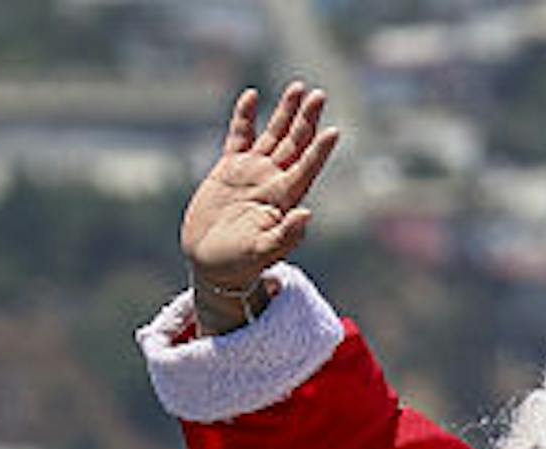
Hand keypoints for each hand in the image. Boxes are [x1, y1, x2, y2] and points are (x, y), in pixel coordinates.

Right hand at [183, 83, 339, 297]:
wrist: (212, 264)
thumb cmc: (241, 264)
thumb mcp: (264, 252)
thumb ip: (286, 235)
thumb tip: (307, 214)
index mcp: (284, 199)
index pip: (306, 169)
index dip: (319, 151)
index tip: (333, 132)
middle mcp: (273, 181)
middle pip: (295, 144)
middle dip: (307, 120)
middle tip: (319, 95)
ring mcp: (252, 173)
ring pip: (273, 135)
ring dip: (285, 112)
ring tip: (298, 87)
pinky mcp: (229, 169)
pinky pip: (240, 136)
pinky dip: (245, 117)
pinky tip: (252, 95)